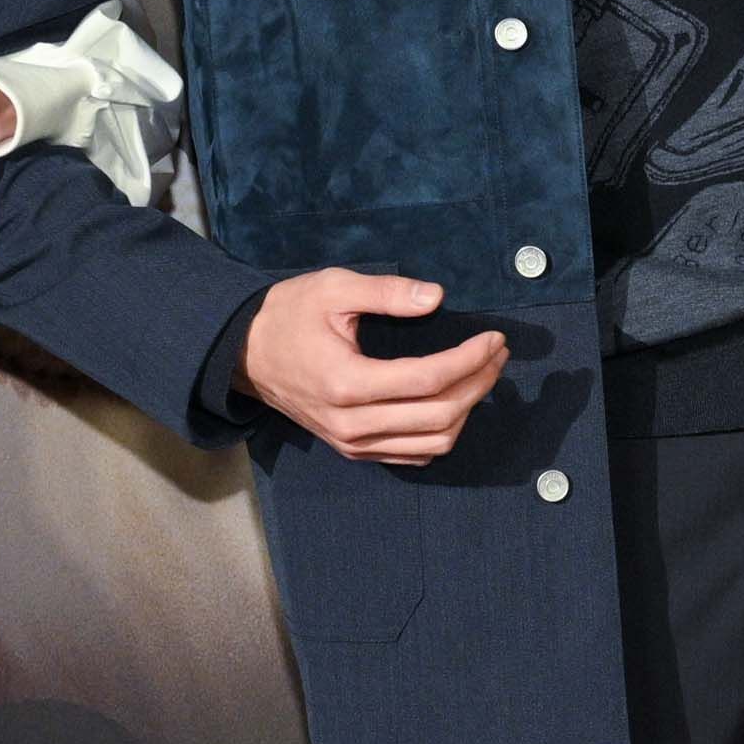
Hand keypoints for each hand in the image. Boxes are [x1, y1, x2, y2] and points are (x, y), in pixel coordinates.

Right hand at [242, 269, 503, 462]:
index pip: (428, 380)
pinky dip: (444, 433)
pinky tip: (456, 402)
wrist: (246, 354)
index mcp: (346, 383)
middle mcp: (352, 424)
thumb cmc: (288, 316)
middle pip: (439, 415)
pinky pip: (414, 455)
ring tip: (483, 375)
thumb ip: (387, 292)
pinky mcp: (355, 450)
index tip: (493, 338)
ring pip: (433, 442)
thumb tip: (436, 298)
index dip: (469, 359)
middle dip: (479, 383)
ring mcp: (353, 443)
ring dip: (468, 410)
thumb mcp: (333, 288)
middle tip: (497, 354)